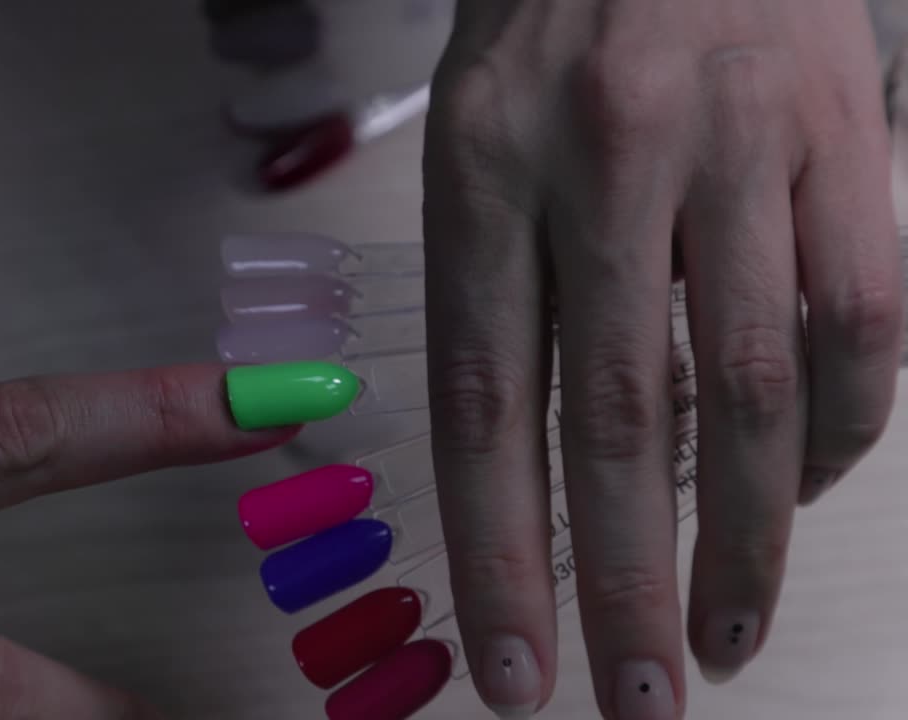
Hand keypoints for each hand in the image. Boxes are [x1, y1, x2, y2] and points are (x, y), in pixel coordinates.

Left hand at [423, 2, 901, 717]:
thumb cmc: (554, 24)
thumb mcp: (480, 138)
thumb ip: (502, 291)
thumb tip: (547, 466)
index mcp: (485, 168)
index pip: (489, 401)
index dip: (502, 555)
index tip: (515, 672)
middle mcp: (609, 160)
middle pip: (623, 417)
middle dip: (627, 582)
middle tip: (633, 701)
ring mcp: (740, 144)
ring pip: (757, 385)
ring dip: (747, 538)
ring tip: (725, 639)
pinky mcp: (848, 135)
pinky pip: (865, 317)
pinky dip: (843, 427)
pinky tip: (808, 491)